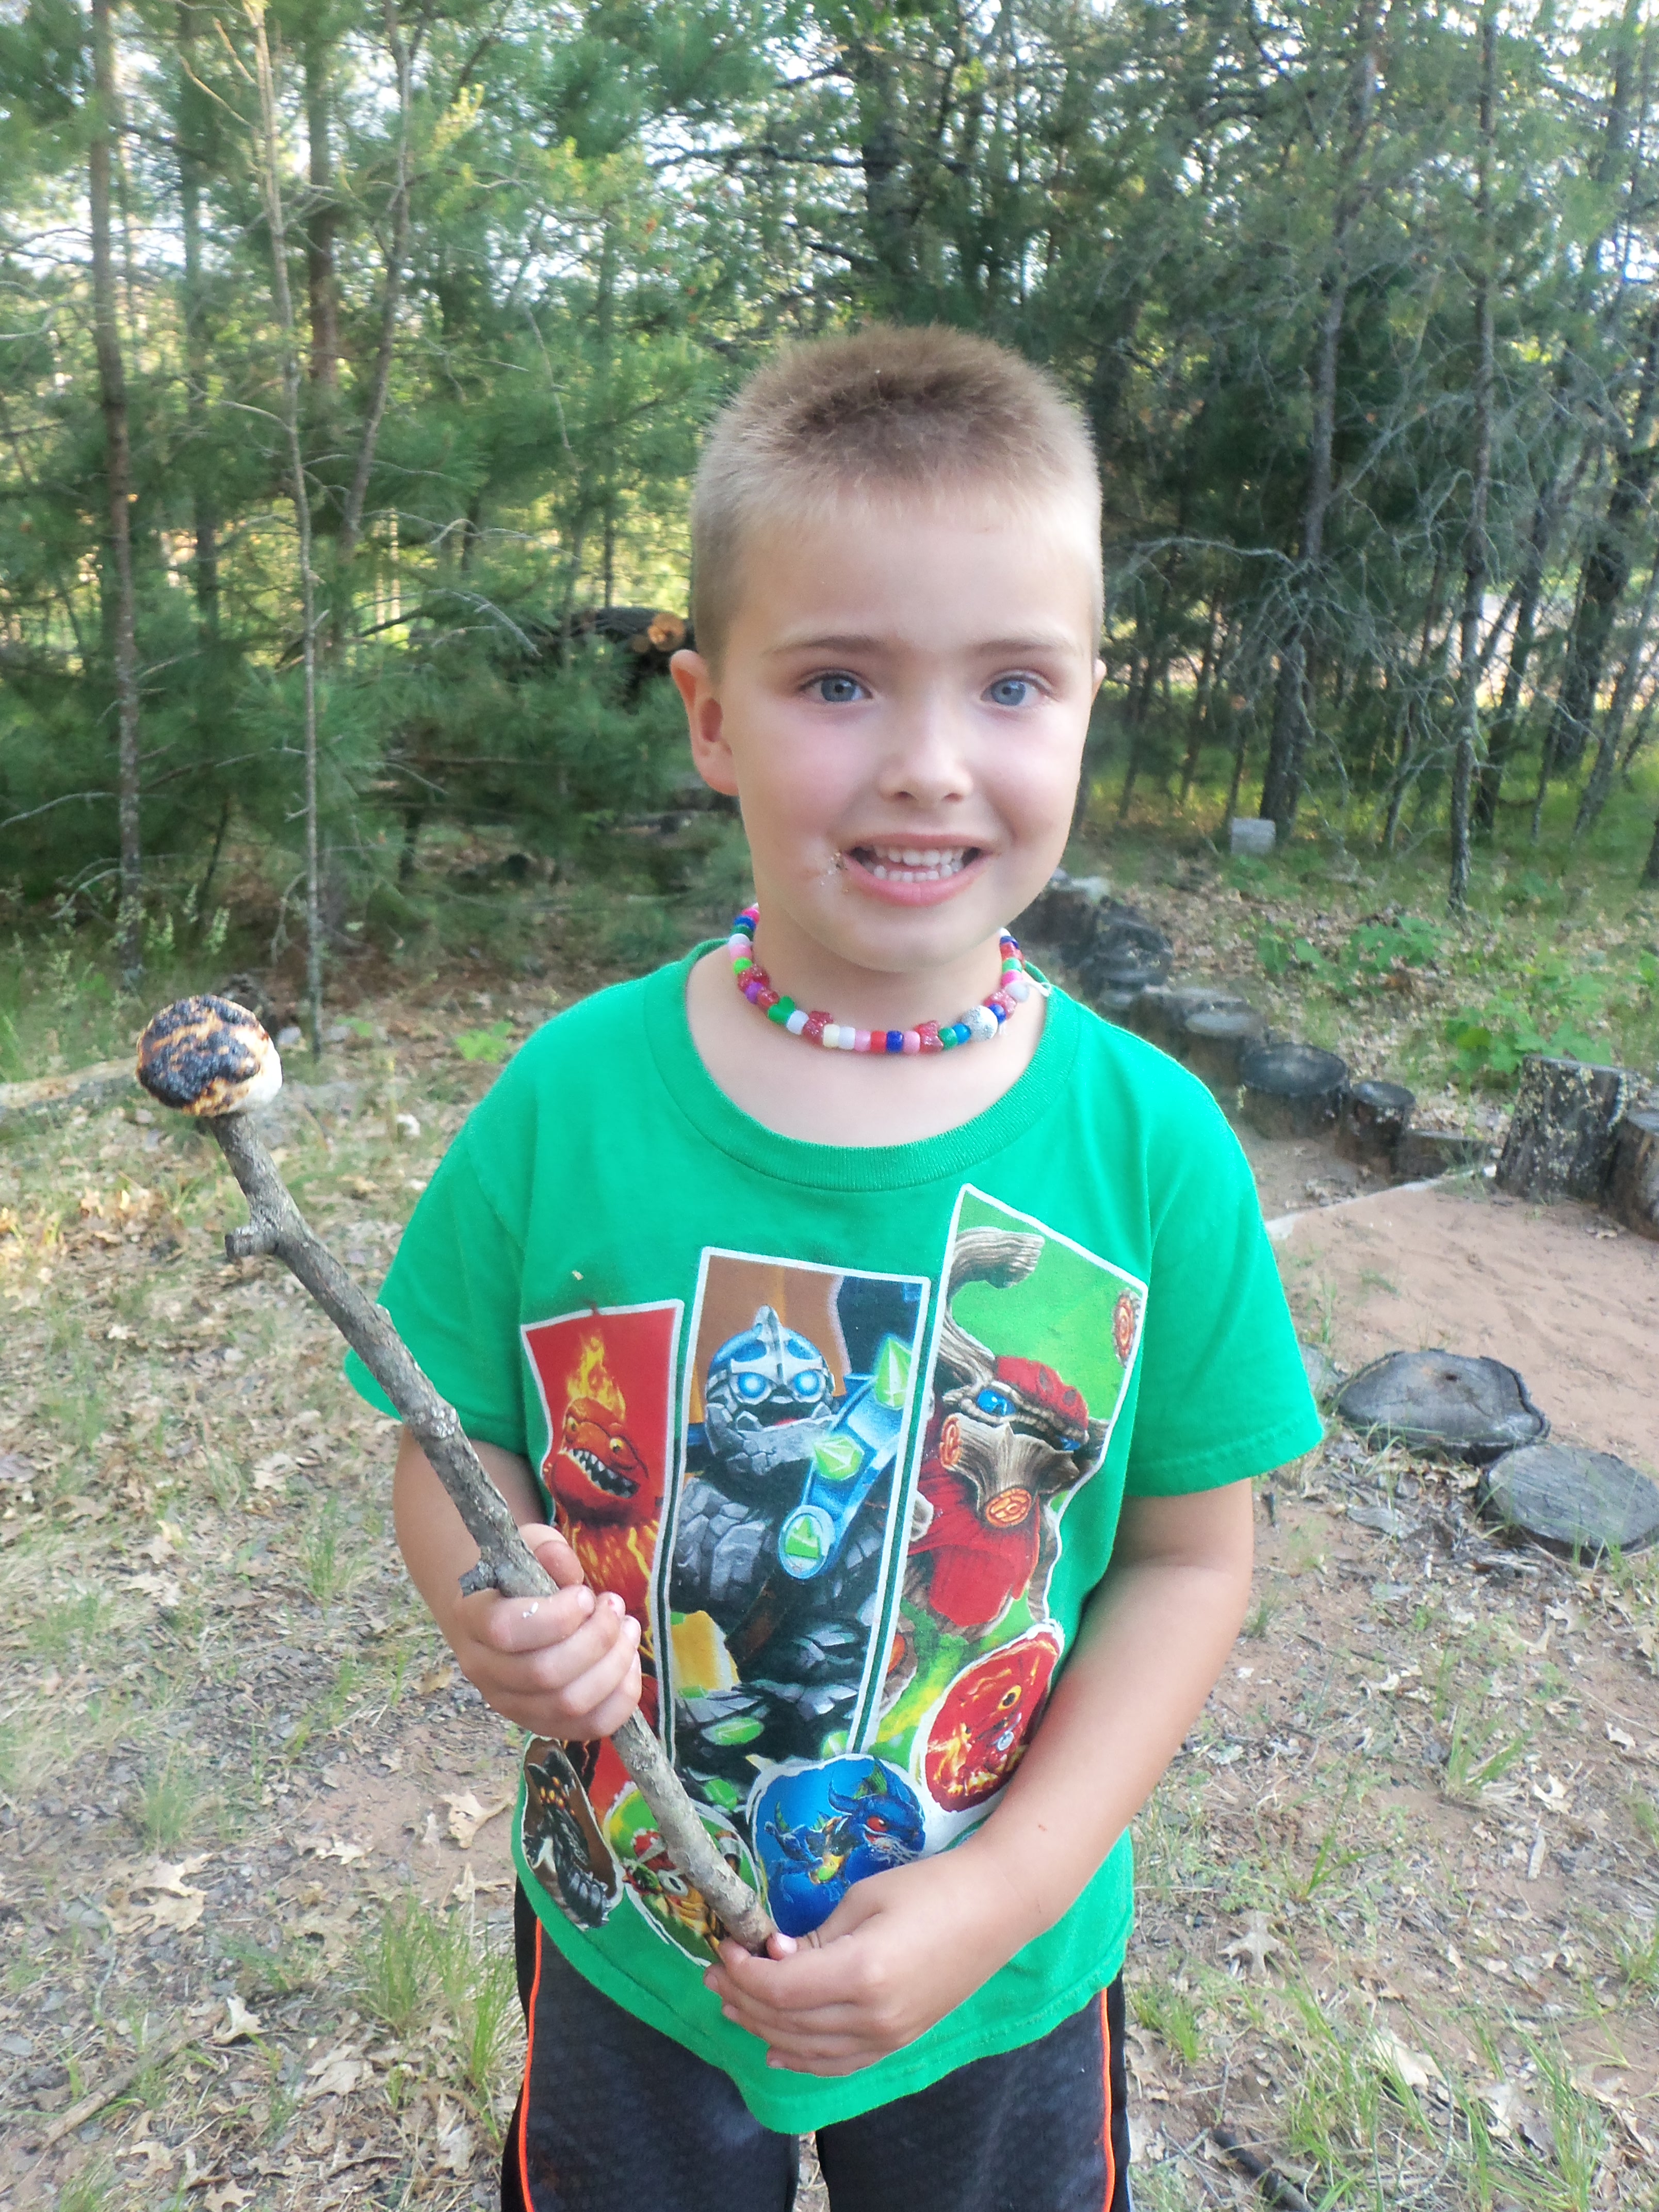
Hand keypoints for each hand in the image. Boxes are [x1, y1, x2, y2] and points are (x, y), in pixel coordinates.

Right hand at [440, 1522, 641, 1738]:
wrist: (499, 1612)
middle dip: (596, 1639)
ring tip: (628, 1629)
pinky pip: (587, 1727)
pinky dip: (620, 1699)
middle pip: (545, 1674)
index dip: (556, 1616)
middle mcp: (484, 1670)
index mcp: (474, 1620)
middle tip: (615, 1607)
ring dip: (614, 1666)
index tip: (585, 1594)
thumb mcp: (529, 1549)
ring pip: (568, 1704)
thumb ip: (547, 1553)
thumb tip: (566, 1566)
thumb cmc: (519, 1578)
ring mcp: (511, 1704)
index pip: (506, 1631)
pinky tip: (629, 1663)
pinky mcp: (540, 1723)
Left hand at [703, 1839, 1033, 2076]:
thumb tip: (771, 1955)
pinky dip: (803, 2059)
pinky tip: (777, 2049)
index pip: (782, 1989)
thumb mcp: (864, 1898)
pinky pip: (839, 2063)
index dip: (744, 1972)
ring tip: (733, 2004)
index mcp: (862, 1972)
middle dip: (744, 1997)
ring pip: (807, 2048)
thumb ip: (815, 1935)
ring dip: (764, 2028)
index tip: (726, 1947)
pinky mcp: (899, 2041)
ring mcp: (889, 2036)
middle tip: (717, 1972)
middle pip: (788, 2021)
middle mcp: (873, 2017)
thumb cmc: (930, 1887)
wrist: (996, 1909)